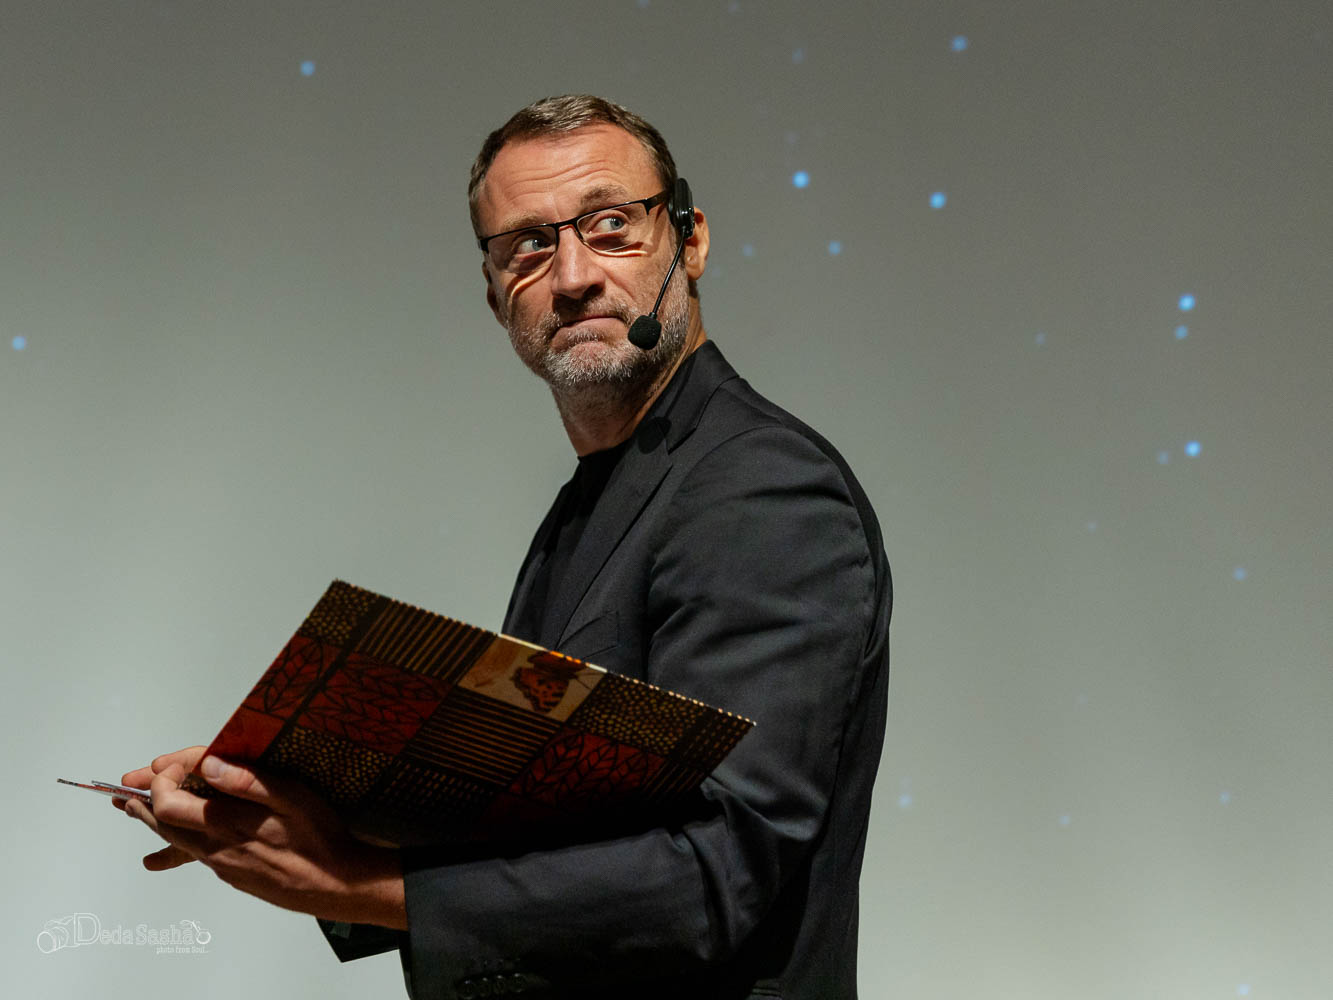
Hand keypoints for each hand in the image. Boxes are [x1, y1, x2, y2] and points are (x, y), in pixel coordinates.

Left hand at [122, 752, 406, 928]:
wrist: (335, 884)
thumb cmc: (319, 836)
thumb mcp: (292, 797)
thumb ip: (248, 779)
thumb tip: (209, 763)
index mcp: (226, 823)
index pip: (170, 800)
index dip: (163, 777)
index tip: (168, 762)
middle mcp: (214, 846)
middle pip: (162, 823)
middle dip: (142, 800)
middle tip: (123, 788)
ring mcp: (221, 863)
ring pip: (174, 841)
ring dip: (152, 822)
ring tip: (133, 811)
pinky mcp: (231, 874)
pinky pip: (191, 856)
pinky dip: (171, 846)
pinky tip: (163, 857)